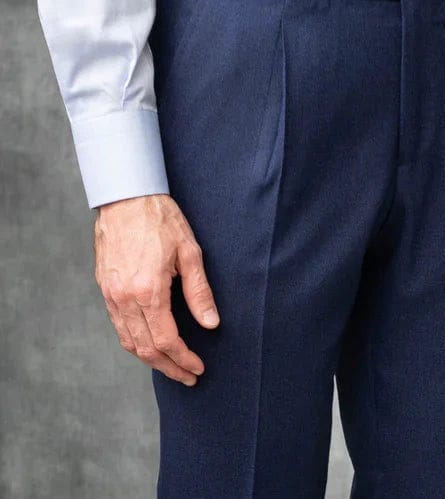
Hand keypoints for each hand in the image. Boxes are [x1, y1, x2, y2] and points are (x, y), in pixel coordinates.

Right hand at [93, 194, 219, 385]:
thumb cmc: (160, 220)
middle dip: (168, 367)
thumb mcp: (189, 252)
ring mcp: (111, 294)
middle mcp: (125, 298)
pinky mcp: (105, 288)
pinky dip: (135, 341)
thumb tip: (211, 323)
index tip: (198, 368)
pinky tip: (150, 342)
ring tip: (171, 366)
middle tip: (187, 376)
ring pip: (128, 340)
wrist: (126, 197)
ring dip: (150, 358)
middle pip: (145, 348)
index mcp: (148, 291)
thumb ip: (199, 291)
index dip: (183, 359)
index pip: (166, 340)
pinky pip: (118, 325)